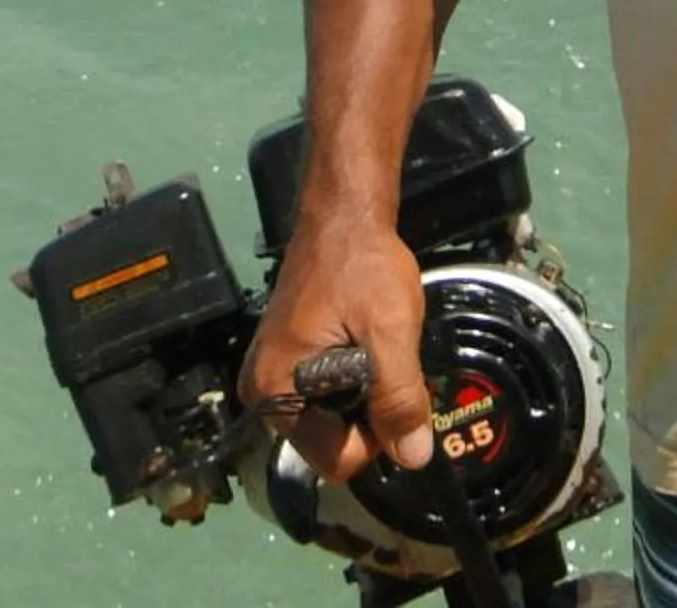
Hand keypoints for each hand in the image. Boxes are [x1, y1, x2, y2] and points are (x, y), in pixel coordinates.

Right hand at [240, 215, 434, 484]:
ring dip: (363, 399)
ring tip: (377, 351)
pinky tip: (363, 348)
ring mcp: (270, 378)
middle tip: (388, 365)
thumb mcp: (390, 331)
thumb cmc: (362, 267)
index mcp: (276, 392)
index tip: (394, 392)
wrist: (342, 217)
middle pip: (330, 444)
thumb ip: (399, 397)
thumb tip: (414, 459)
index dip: (376, 438)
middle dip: (369, 418)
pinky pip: (324, 399)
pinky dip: (352, 384)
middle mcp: (261, 394)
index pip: (335, 459)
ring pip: (332, 422)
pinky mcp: (284, 362)